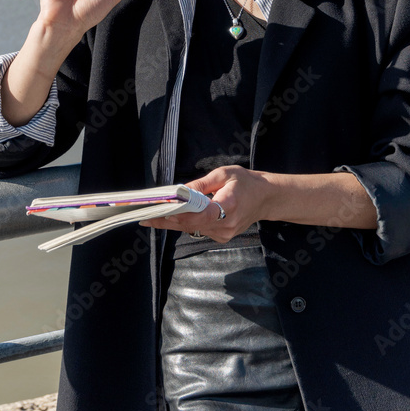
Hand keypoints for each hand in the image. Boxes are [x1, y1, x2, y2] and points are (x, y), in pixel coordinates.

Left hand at [139, 166, 270, 243]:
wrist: (266, 199)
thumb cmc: (246, 182)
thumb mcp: (224, 174)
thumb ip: (201, 184)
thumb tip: (180, 191)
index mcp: (228, 205)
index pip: (199, 214)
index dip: (177, 214)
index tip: (157, 211)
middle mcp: (225, 224)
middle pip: (190, 224)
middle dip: (166, 219)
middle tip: (143, 215)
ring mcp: (224, 234)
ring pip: (192, 228)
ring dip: (173, 221)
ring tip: (152, 214)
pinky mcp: (222, 237)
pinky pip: (199, 229)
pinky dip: (185, 223)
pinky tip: (172, 216)